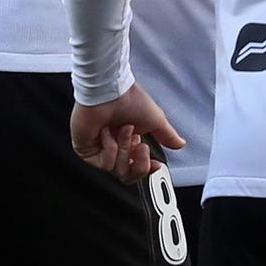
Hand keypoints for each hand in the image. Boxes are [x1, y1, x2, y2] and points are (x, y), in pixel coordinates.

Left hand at [70, 83, 184, 185]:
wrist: (111, 90)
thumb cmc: (129, 99)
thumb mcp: (155, 119)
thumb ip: (167, 135)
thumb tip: (180, 144)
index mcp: (128, 140)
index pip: (136, 168)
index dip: (146, 169)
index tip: (156, 165)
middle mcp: (114, 146)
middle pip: (127, 175)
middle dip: (138, 162)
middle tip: (140, 145)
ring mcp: (98, 149)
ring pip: (117, 170)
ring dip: (124, 148)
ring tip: (123, 129)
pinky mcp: (85, 150)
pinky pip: (103, 163)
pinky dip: (110, 148)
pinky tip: (107, 131)